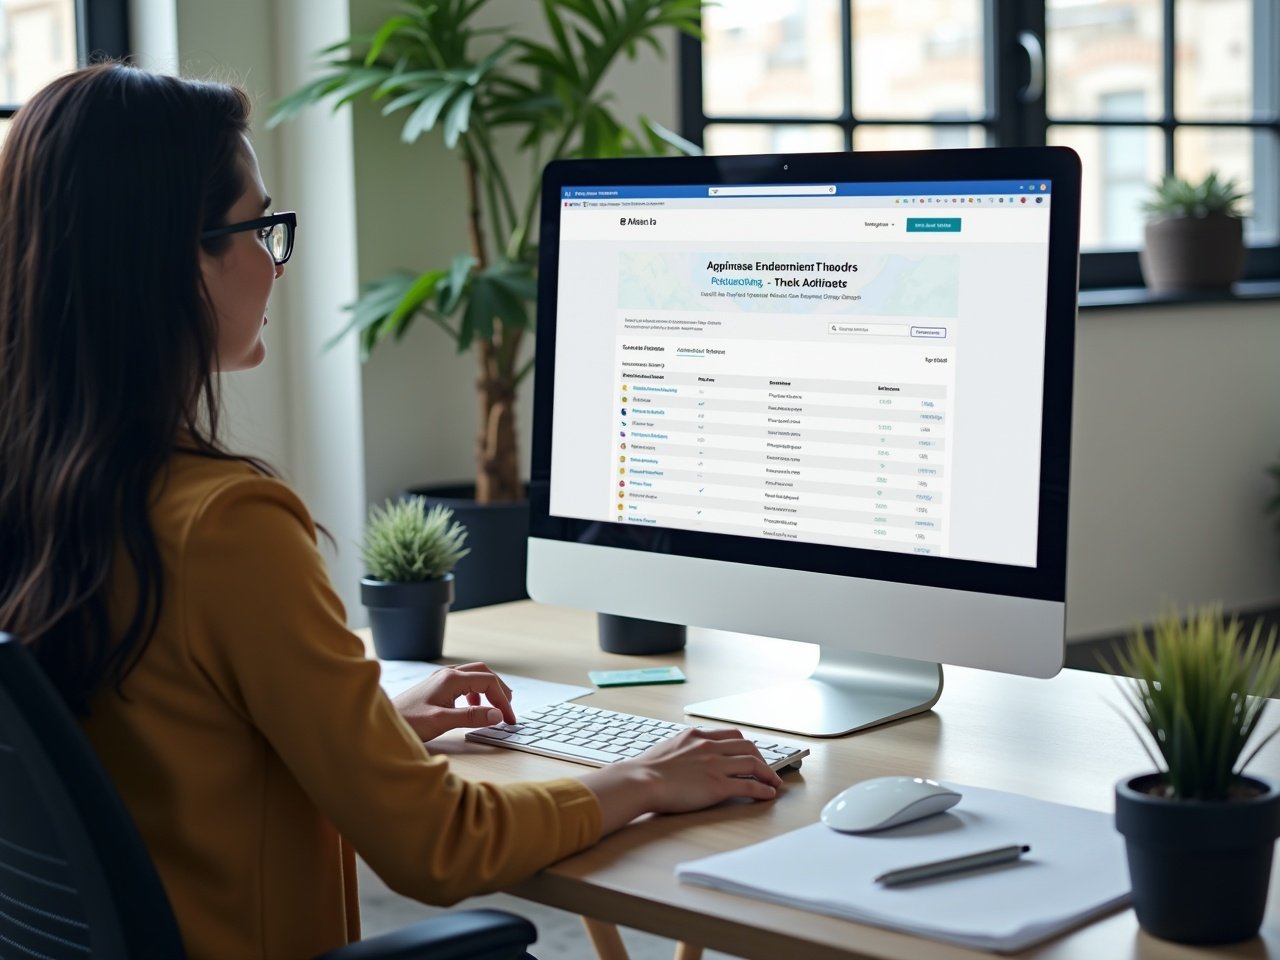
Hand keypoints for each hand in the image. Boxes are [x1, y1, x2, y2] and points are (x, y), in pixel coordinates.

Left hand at [392, 662, 515, 741]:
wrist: (380, 722)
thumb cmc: (408, 721)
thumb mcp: (442, 721)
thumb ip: (471, 717)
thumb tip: (497, 714)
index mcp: (451, 679)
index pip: (488, 681)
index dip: (503, 699)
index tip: (508, 718)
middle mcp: (447, 675)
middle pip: (483, 673)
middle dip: (499, 689)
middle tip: (507, 708)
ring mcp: (440, 680)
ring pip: (473, 676)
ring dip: (487, 690)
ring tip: (492, 709)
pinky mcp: (435, 688)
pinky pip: (463, 684)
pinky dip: (474, 694)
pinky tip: (470, 708)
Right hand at [580, 727, 783, 833]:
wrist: (641, 780)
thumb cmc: (645, 770)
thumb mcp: (666, 749)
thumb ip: (681, 750)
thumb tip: (682, 759)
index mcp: (696, 735)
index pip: (730, 735)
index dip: (744, 745)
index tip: (750, 753)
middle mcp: (710, 746)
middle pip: (747, 746)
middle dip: (761, 758)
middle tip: (766, 769)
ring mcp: (716, 765)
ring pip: (753, 763)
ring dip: (768, 773)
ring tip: (773, 783)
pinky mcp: (718, 785)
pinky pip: (749, 785)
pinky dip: (763, 789)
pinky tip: (767, 794)